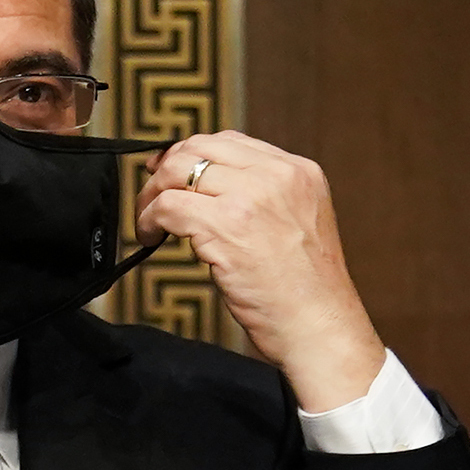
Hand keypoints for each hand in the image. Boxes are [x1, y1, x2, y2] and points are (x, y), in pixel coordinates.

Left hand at [135, 131, 386, 411]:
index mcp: (299, 172)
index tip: (169, 171)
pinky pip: (168, 206)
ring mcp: (252, 198)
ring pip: (178, 171)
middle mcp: (277, 176)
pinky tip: (150, 238)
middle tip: (150, 197)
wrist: (321, 328)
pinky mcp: (227, 226)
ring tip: (149, 222)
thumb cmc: (307, 294)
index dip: (190, 154)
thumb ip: (264, 200)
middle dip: (165, 170)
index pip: (230, 141)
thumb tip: (207, 190)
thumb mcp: (297, 226)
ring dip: (152, 196)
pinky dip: (149, 220)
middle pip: (199, 148)